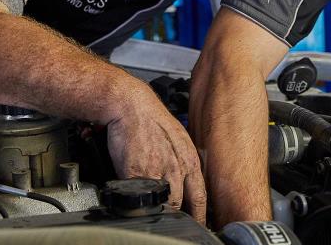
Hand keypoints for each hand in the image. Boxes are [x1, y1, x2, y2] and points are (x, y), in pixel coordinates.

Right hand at [106, 90, 205, 222]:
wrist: (130, 105)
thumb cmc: (150, 120)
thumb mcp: (176, 140)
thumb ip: (180, 162)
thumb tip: (181, 182)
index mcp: (190, 159)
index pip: (200, 196)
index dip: (200, 214)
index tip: (199, 224)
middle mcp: (178, 166)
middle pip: (182, 204)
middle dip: (180, 216)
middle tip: (177, 223)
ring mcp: (158, 170)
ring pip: (164, 204)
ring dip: (161, 211)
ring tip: (155, 213)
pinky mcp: (137, 172)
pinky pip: (140, 196)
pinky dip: (139, 203)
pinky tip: (137, 205)